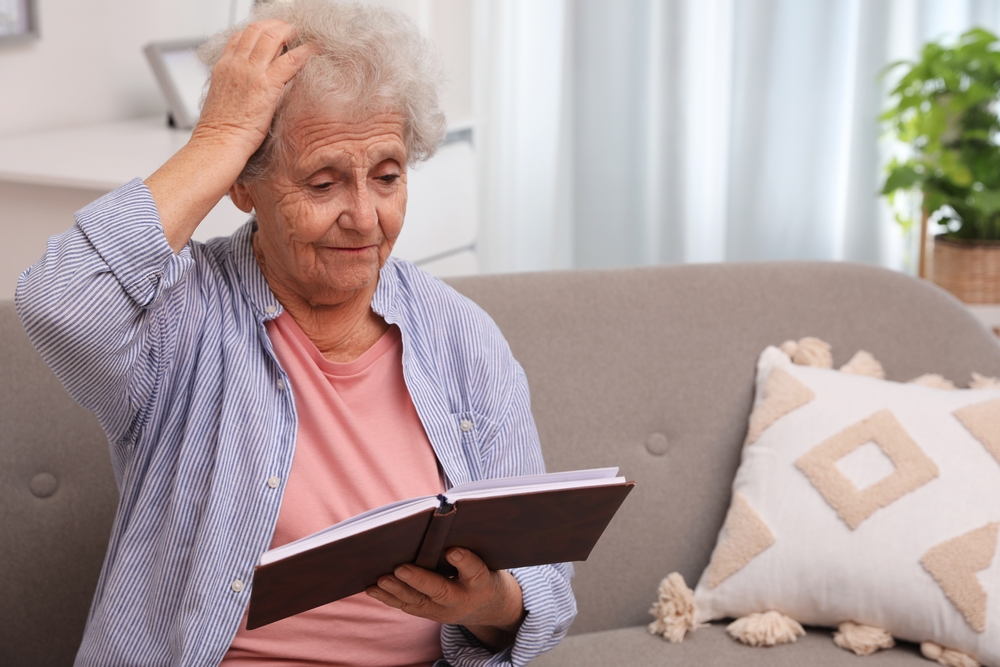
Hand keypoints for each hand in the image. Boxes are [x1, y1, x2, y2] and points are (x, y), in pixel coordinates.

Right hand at [145, 20, 314, 251]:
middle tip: (294, 30)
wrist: (217, 146)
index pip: (242, 36)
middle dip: (279, 26)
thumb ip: (234, 89)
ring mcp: (251, 73)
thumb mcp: (222, 102)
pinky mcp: (267, 85)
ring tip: (306, 35)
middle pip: (258, 30)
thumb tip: (246, 91)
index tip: (274, 31)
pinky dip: (305, 51)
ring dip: (292, 33)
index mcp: (223, 67)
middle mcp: (236, 64)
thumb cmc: (220, 133)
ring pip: (274, 38)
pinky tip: (315, 49)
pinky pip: (291, 60)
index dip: (260, 29)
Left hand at [367, 548, 526, 650]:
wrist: (488, 607)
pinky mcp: (429, 613)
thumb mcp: (487, 558)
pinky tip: (373, 588)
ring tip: (381, 579)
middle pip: (441, 591)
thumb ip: (468, 543)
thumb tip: (442, 514)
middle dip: (419, 580)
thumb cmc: (483, 570)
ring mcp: (444, 611)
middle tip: (400, 568)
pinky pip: (407, 606)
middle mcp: (463, 600)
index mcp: (482, 582)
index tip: (452, 550)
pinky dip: (389, 598)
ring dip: (398, 590)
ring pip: (419, 601)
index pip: (475, 571)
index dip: (464, 561)